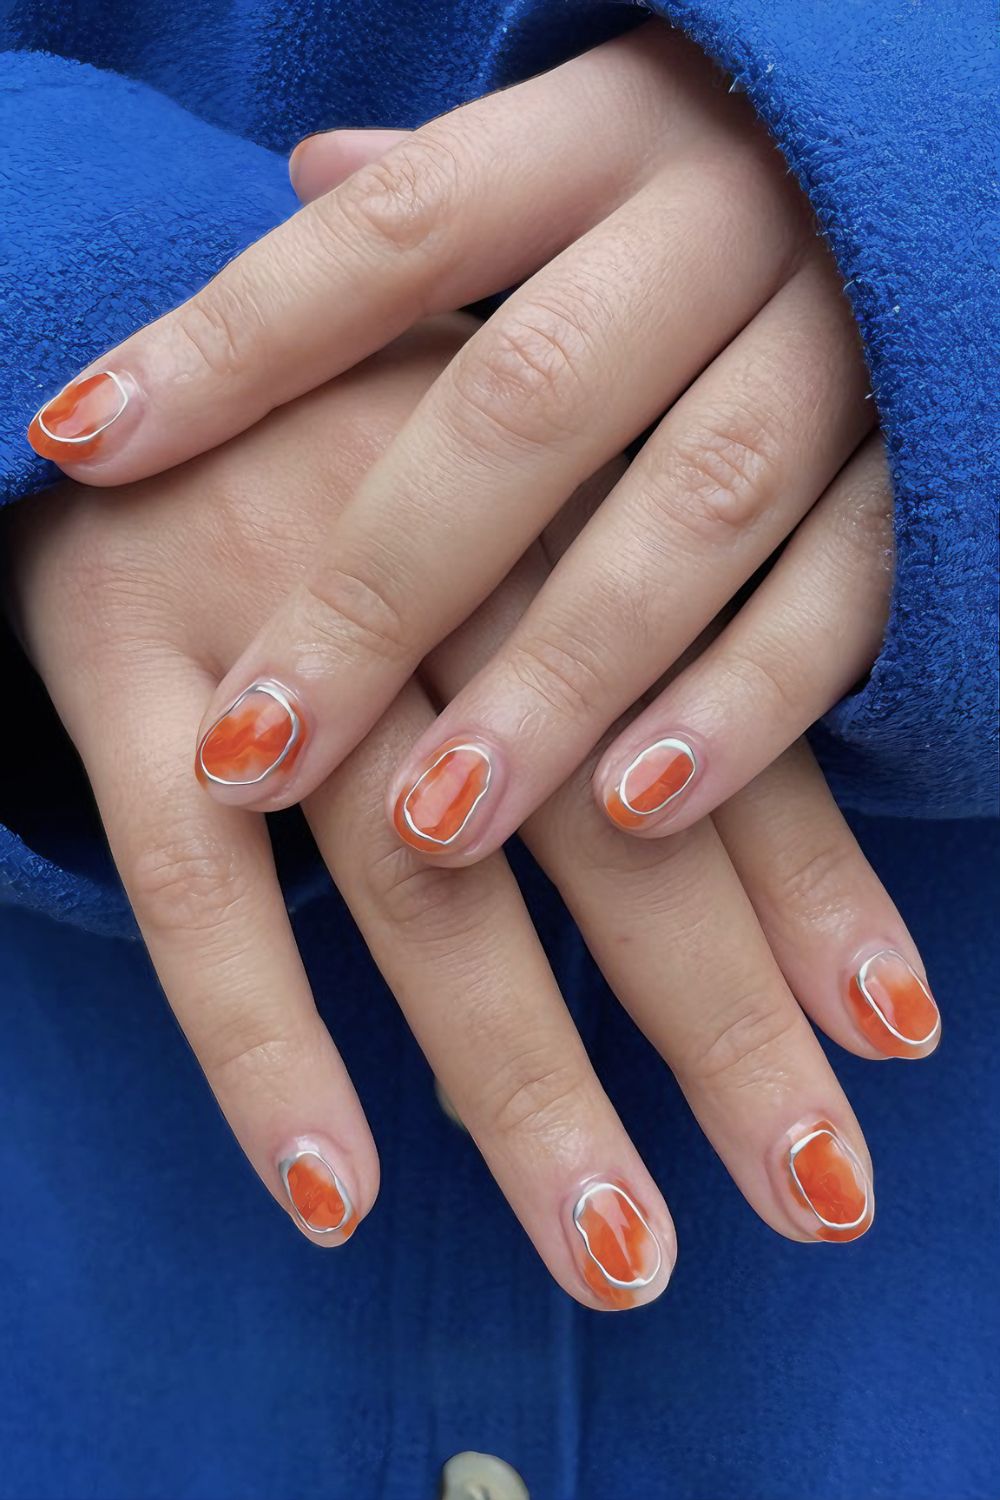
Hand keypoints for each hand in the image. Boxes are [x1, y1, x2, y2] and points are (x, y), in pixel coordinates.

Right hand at [11, 318, 937, 1314]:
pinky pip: (189, 879)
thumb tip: (708, 850)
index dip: (810, 878)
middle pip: (595, 814)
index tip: (893, 1033)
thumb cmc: (333, 444)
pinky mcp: (115, 656)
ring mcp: (265, 603)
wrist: (103, 346)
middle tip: (816, 1195)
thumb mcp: (492, 483)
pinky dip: (262, 1044)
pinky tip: (335, 1196)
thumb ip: (605, 620)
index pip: (707, 712)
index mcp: (552, 481)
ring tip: (624, 1256)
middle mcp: (429, 539)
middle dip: (717, 1020)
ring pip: (413, 875)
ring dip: (526, 1082)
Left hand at [29, 27, 879, 867]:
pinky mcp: (927, 465)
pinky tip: (641, 810)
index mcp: (606, 142)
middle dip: (381, 589)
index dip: (229, 339)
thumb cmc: (718, 207)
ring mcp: (835, 347)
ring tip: (437, 825)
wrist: (957, 181)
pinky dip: (743, 705)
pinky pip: (838, 592)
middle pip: (517, 404)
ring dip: (556, 681)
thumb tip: (299, 177)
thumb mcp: (596, 160)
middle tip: (253, 750)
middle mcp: (716, 229)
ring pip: (682, 517)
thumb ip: (454, 198)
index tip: (73, 444)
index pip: (391, 232)